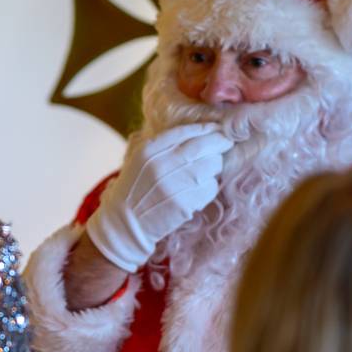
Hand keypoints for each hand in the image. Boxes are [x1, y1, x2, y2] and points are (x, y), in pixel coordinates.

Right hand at [85, 124, 231, 271]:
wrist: (125, 224)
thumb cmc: (134, 189)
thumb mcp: (138, 159)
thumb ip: (161, 144)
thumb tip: (196, 132)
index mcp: (148, 150)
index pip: (184, 132)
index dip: (205, 128)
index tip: (217, 128)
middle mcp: (161, 164)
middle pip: (202, 146)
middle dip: (219, 142)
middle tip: (226, 142)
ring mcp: (174, 185)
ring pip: (211, 165)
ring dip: (215, 165)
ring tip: (209, 169)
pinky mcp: (184, 204)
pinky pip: (210, 187)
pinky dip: (210, 186)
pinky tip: (200, 189)